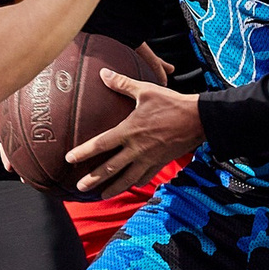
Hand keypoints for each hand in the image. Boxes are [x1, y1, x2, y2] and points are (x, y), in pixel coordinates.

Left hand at [67, 70, 203, 192]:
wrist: (199, 119)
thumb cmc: (171, 103)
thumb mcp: (146, 90)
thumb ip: (122, 83)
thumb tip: (103, 73)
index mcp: (130, 131)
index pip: (101, 144)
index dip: (84, 152)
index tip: (69, 159)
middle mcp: (137, 148)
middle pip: (111, 168)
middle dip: (94, 179)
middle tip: (80, 188)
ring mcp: (149, 159)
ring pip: (127, 179)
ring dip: (113, 188)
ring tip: (101, 196)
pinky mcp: (161, 163)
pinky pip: (145, 177)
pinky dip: (135, 183)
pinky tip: (129, 186)